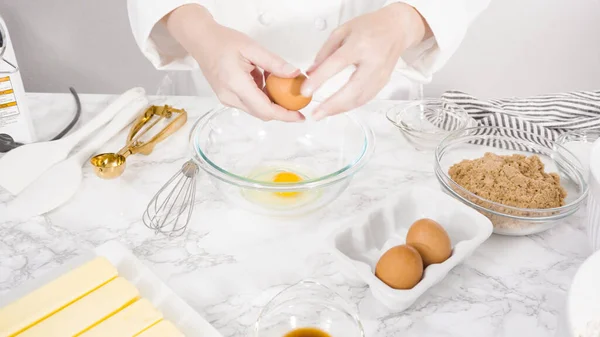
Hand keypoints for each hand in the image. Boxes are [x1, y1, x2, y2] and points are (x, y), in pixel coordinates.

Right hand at [165, 5, 304, 121]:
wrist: (201, 41)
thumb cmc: (222, 41)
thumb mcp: (252, 47)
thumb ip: (274, 63)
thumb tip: (294, 73)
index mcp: (236, 84)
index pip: (265, 109)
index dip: (285, 115)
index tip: (300, 115)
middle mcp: (229, 97)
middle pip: (262, 113)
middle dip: (282, 110)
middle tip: (298, 102)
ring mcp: (227, 99)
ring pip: (256, 109)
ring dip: (271, 101)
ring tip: (280, 83)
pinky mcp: (227, 97)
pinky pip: (249, 103)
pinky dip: (262, 96)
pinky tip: (266, 80)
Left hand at [301, 3, 431, 119]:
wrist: (397, 28)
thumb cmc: (370, 27)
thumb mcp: (342, 31)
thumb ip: (325, 52)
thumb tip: (311, 73)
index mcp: (360, 45)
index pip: (337, 64)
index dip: (320, 79)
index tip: (306, 90)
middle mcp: (373, 61)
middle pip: (352, 89)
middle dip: (332, 105)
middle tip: (316, 114)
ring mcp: (380, 74)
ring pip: (360, 98)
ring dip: (340, 109)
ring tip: (323, 114)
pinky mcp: (383, 82)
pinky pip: (366, 98)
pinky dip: (350, 106)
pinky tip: (338, 108)